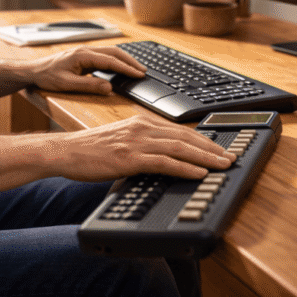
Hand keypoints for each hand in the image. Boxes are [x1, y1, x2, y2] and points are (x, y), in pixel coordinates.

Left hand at [27, 45, 145, 94]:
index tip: (139, 74)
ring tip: (136, 68)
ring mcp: (84, 52)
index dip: (126, 68)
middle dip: (130, 61)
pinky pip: (104, 55)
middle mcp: (85, 50)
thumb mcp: (67, 85)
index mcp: (83, 55)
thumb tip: (109, 87)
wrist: (33, 71)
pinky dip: (115, 60)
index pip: (110, 61)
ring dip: (124, 59)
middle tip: (143, 71)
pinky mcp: (83, 56)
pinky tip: (120, 67)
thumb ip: (89, 86)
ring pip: (110, 52)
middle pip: (114, 52)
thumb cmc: (47, 77)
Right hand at [44, 114, 236, 181]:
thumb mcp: (120, 140)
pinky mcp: (130, 158)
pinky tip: (198, 173)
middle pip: (184, 137)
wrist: (66, 151)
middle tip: (229, 157)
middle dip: (211, 148)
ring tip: (222, 165)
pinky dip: (185, 168)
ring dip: (205, 158)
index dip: (202, 139)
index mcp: (140, 122)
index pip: (179, 130)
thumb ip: (141, 143)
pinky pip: (164, 162)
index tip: (218, 148)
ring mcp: (136, 142)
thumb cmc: (89, 149)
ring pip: (179, 148)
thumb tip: (162, 154)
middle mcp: (141, 128)